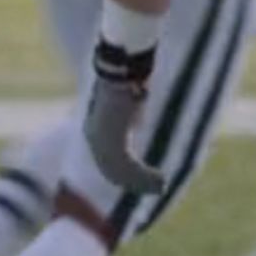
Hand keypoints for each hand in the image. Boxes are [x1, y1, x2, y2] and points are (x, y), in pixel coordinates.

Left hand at [82, 40, 166, 193]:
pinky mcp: (109, 139)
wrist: (121, 66)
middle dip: (133, 183)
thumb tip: (139, 126)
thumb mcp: (130, 102)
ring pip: (119, 172)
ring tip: (161, 187)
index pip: (106, 161)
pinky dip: (143, 176)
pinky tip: (161, 180)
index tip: (142, 182)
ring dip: (141, 183)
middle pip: (111, 171)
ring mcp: (99, 139)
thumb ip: (132, 118)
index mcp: (95, 130)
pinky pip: (126, 165)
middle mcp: (93, 137)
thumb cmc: (127, 79)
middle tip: (156, 190)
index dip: (124, 175)